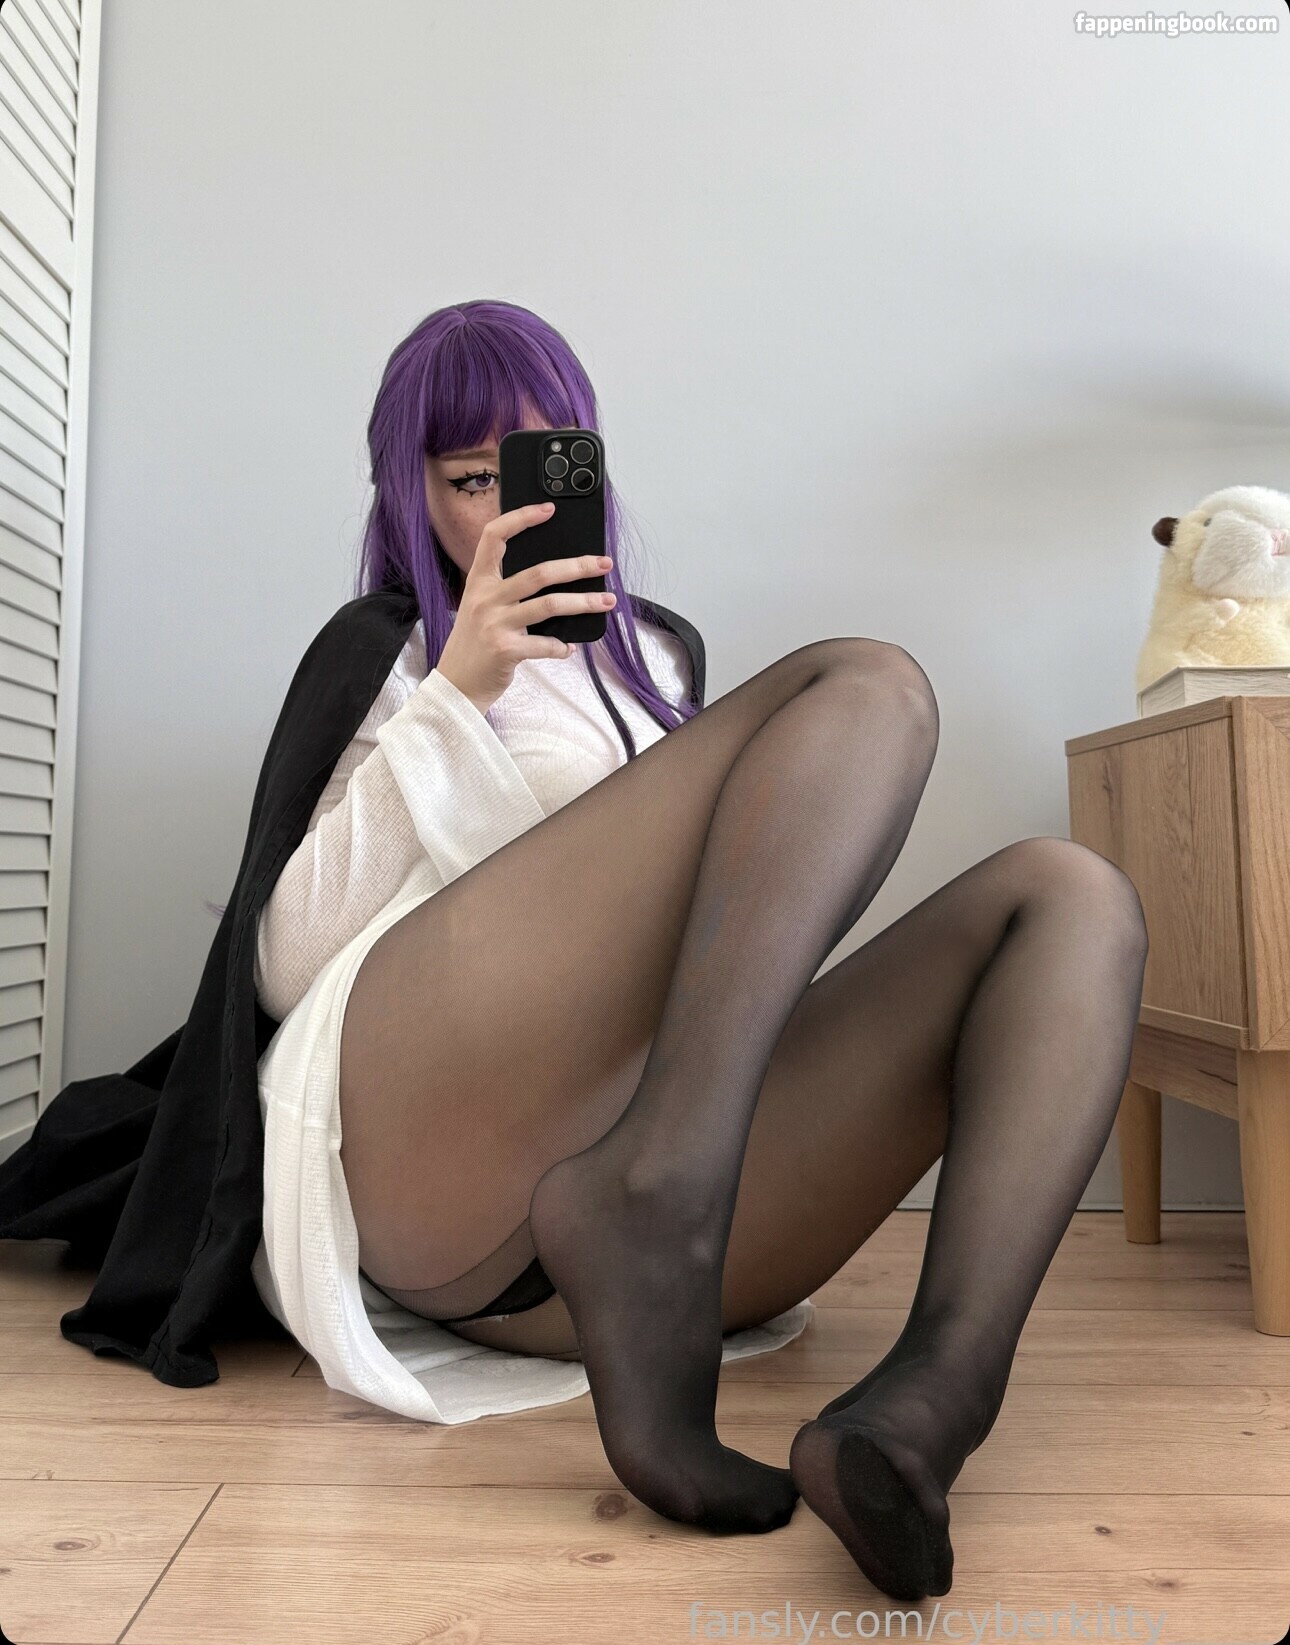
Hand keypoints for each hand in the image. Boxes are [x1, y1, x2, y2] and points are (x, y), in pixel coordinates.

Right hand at [434, 501, 616, 715]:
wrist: (456, 686)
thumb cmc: (475, 645)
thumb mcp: (481, 608)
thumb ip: (507, 591)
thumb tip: (555, 578)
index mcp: (479, 581)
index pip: (495, 537)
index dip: (520, 518)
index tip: (548, 509)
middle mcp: (485, 598)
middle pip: (539, 572)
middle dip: (577, 566)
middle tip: (603, 563)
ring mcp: (495, 623)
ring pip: (550, 604)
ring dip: (584, 602)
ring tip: (606, 601)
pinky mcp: (506, 650)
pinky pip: (546, 643)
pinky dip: (562, 645)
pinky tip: (569, 647)